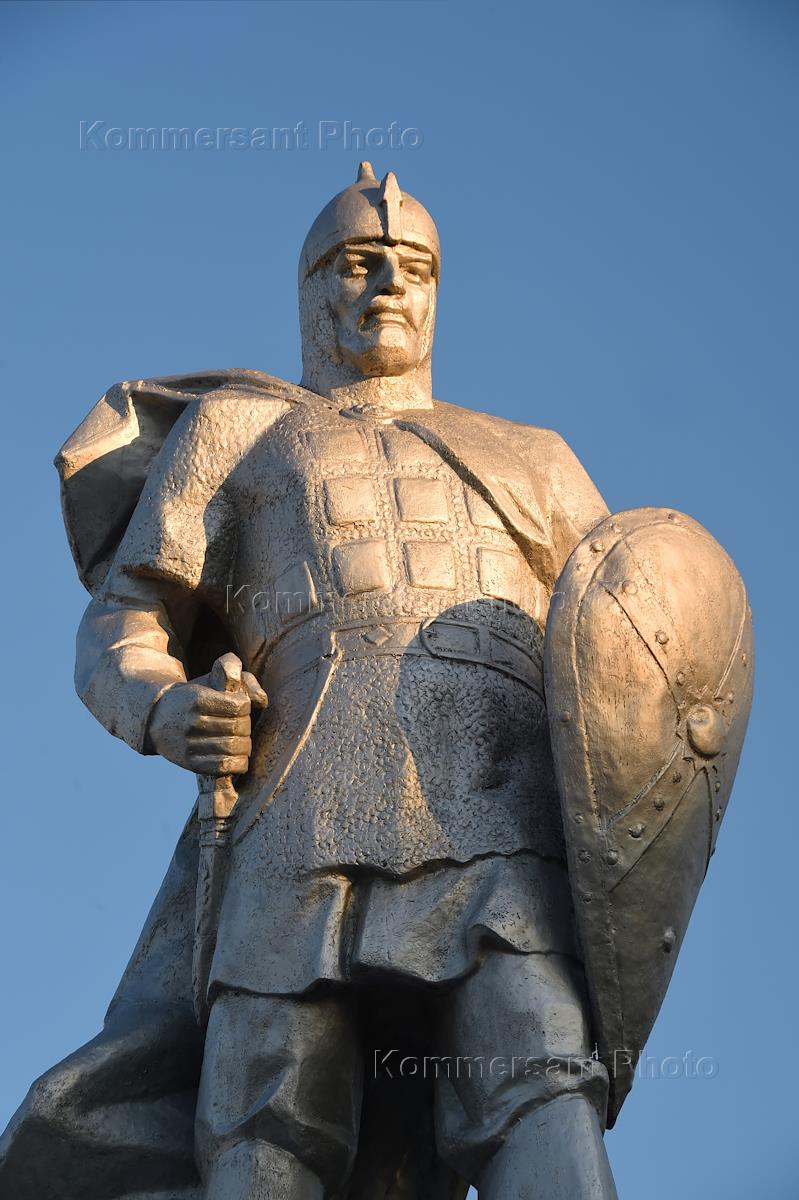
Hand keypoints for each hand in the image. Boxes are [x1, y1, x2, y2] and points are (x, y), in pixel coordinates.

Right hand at [147, 659, 267, 775]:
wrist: (157, 718)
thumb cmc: (193, 696)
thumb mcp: (209, 676)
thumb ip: (234, 670)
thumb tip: (261, 699)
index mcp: (198, 699)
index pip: (240, 706)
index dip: (246, 706)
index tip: (239, 706)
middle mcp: (192, 722)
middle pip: (239, 727)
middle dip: (246, 725)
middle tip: (240, 724)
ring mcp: (189, 745)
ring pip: (234, 749)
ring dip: (245, 745)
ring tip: (240, 740)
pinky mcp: (190, 764)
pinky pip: (224, 767)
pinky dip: (238, 762)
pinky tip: (237, 755)